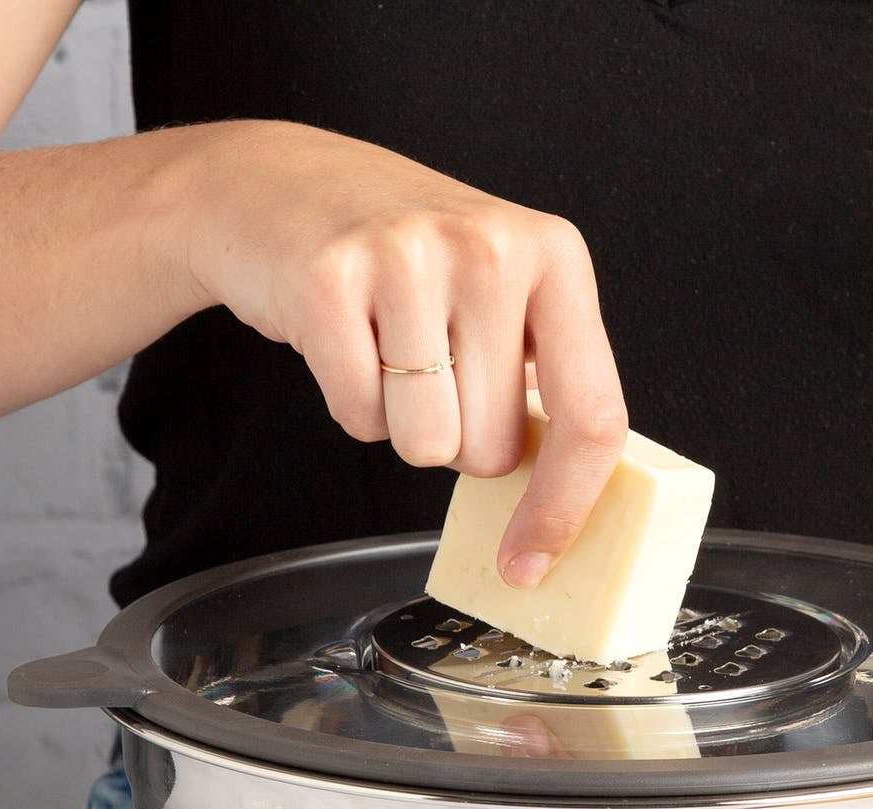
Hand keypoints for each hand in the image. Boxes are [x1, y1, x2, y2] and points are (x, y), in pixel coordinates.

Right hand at [176, 120, 626, 586]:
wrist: (280, 185)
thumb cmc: (408, 259)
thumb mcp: (502, 294)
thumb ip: (545, 381)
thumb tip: (562, 512)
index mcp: (555, 255)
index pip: (591, 415)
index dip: (564, 507)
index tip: (534, 560)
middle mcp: (490, 247)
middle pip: (494, 450)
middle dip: (459, 440)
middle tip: (433, 371)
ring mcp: (407, 257)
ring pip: (427, 445)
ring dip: (401, 425)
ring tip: (387, 351)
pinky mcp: (327, 280)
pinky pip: (359, 417)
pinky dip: (350, 403)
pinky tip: (347, 341)